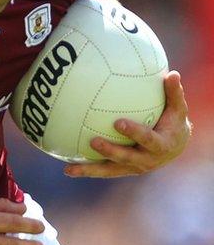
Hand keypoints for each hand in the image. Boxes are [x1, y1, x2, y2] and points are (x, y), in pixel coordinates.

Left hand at [65, 70, 191, 177]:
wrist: (173, 147)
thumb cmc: (173, 122)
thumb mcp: (177, 109)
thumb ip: (174, 93)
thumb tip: (173, 74)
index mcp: (160, 146)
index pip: (147, 139)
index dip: (134, 133)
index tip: (118, 123)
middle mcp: (146, 160)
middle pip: (126, 157)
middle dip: (110, 151)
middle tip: (93, 141)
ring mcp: (132, 167)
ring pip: (109, 170)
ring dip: (90, 169)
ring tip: (70, 169)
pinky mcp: (121, 170)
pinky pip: (102, 171)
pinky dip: (85, 171)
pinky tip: (67, 169)